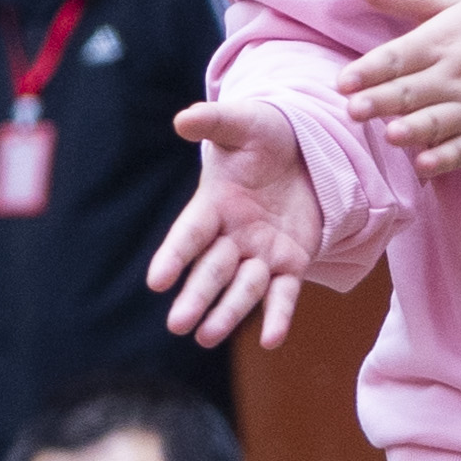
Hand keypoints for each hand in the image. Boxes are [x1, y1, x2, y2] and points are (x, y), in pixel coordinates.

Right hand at [147, 100, 320, 350]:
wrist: (304, 147)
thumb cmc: (264, 134)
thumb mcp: (243, 123)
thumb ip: (214, 123)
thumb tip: (183, 120)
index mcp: (213, 205)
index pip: (189, 235)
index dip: (173, 257)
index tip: (156, 281)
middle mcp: (231, 235)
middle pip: (210, 271)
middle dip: (195, 297)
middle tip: (178, 324)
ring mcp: (260, 252)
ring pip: (243, 289)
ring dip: (226, 313)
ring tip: (207, 337)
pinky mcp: (290, 262)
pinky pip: (283, 294)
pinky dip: (278, 316)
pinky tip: (273, 340)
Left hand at [343, 0, 460, 173]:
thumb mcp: (452, 4)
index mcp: (446, 41)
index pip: (402, 56)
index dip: (372, 69)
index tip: (343, 82)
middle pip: (414, 90)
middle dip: (383, 101)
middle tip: (353, 110)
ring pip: (440, 121)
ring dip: (415, 129)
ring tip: (390, 134)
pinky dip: (446, 158)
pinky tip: (424, 165)